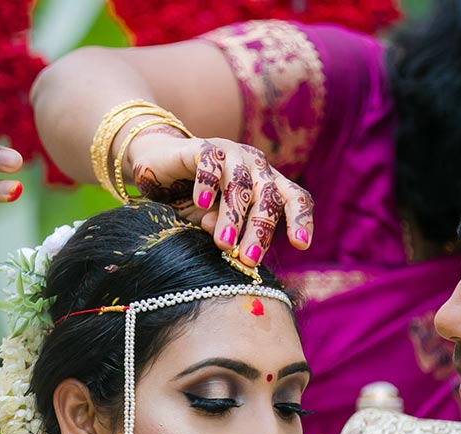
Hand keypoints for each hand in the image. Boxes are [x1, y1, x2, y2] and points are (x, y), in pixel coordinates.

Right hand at [126, 130, 313, 267]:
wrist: (159, 166)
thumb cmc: (195, 200)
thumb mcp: (215, 223)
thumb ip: (228, 232)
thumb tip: (230, 244)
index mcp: (268, 184)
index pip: (294, 198)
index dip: (300, 220)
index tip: (301, 245)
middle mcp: (255, 166)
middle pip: (267, 197)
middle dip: (259, 231)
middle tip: (250, 259)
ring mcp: (231, 153)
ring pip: (239, 184)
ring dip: (232, 216)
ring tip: (224, 244)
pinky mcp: (203, 146)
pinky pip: (210, 163)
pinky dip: (207, 183)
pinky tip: (201, 204)